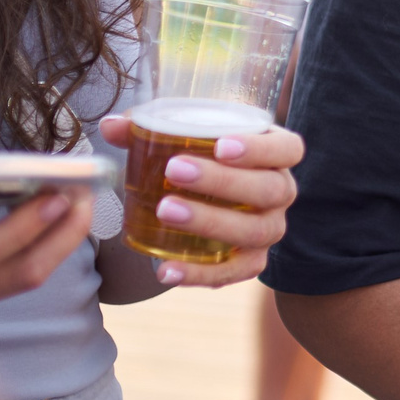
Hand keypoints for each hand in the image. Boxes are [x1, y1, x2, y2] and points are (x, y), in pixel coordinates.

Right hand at [0, 166, 92, 329]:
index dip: (20, 230)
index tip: (54, 192)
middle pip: (14, 277)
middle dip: (59, 234)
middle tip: (88, 188)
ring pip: (15, 286)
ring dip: (55, 245)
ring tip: (79, 200)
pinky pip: (5, 286)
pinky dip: (35, 254)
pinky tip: (49, 222)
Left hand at [98, 115, 301, 286]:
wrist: (206, 199)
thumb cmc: (199, 158)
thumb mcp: (181, 138)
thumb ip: (147, 129)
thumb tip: (111, 126)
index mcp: (274, 154)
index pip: (288, 149)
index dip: (262, 148)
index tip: (221, 145)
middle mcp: (280, 191)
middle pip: (270, 190)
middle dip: (223, 182)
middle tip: (175, 170)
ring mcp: (270, 228)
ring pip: (255, 231)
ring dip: (211, 222)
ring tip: (166, 211)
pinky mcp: (252, 260)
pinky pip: (237, 272)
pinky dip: (202, 274)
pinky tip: (168, 270)